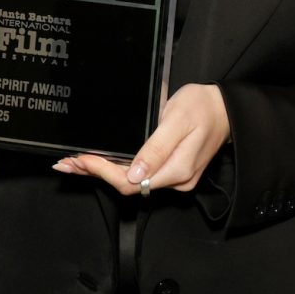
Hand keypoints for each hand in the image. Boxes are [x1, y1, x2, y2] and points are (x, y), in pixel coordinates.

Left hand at [56, 83, 229, 195]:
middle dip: (96, 173)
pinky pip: (141, 176)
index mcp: (176, 170)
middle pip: (127, 185)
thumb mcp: (177, 120)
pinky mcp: (174, 172)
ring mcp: (175, 179)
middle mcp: (175, 180)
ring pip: (132, 182)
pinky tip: (103, 162)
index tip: (81, 159)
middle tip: (68, 163)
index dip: (102, 172)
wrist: (226, 109)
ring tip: (77, 163)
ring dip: (104, 172)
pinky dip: (118, 169)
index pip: (129, 182)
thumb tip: (134, 173)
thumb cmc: (202, 107)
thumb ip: (157, 148)